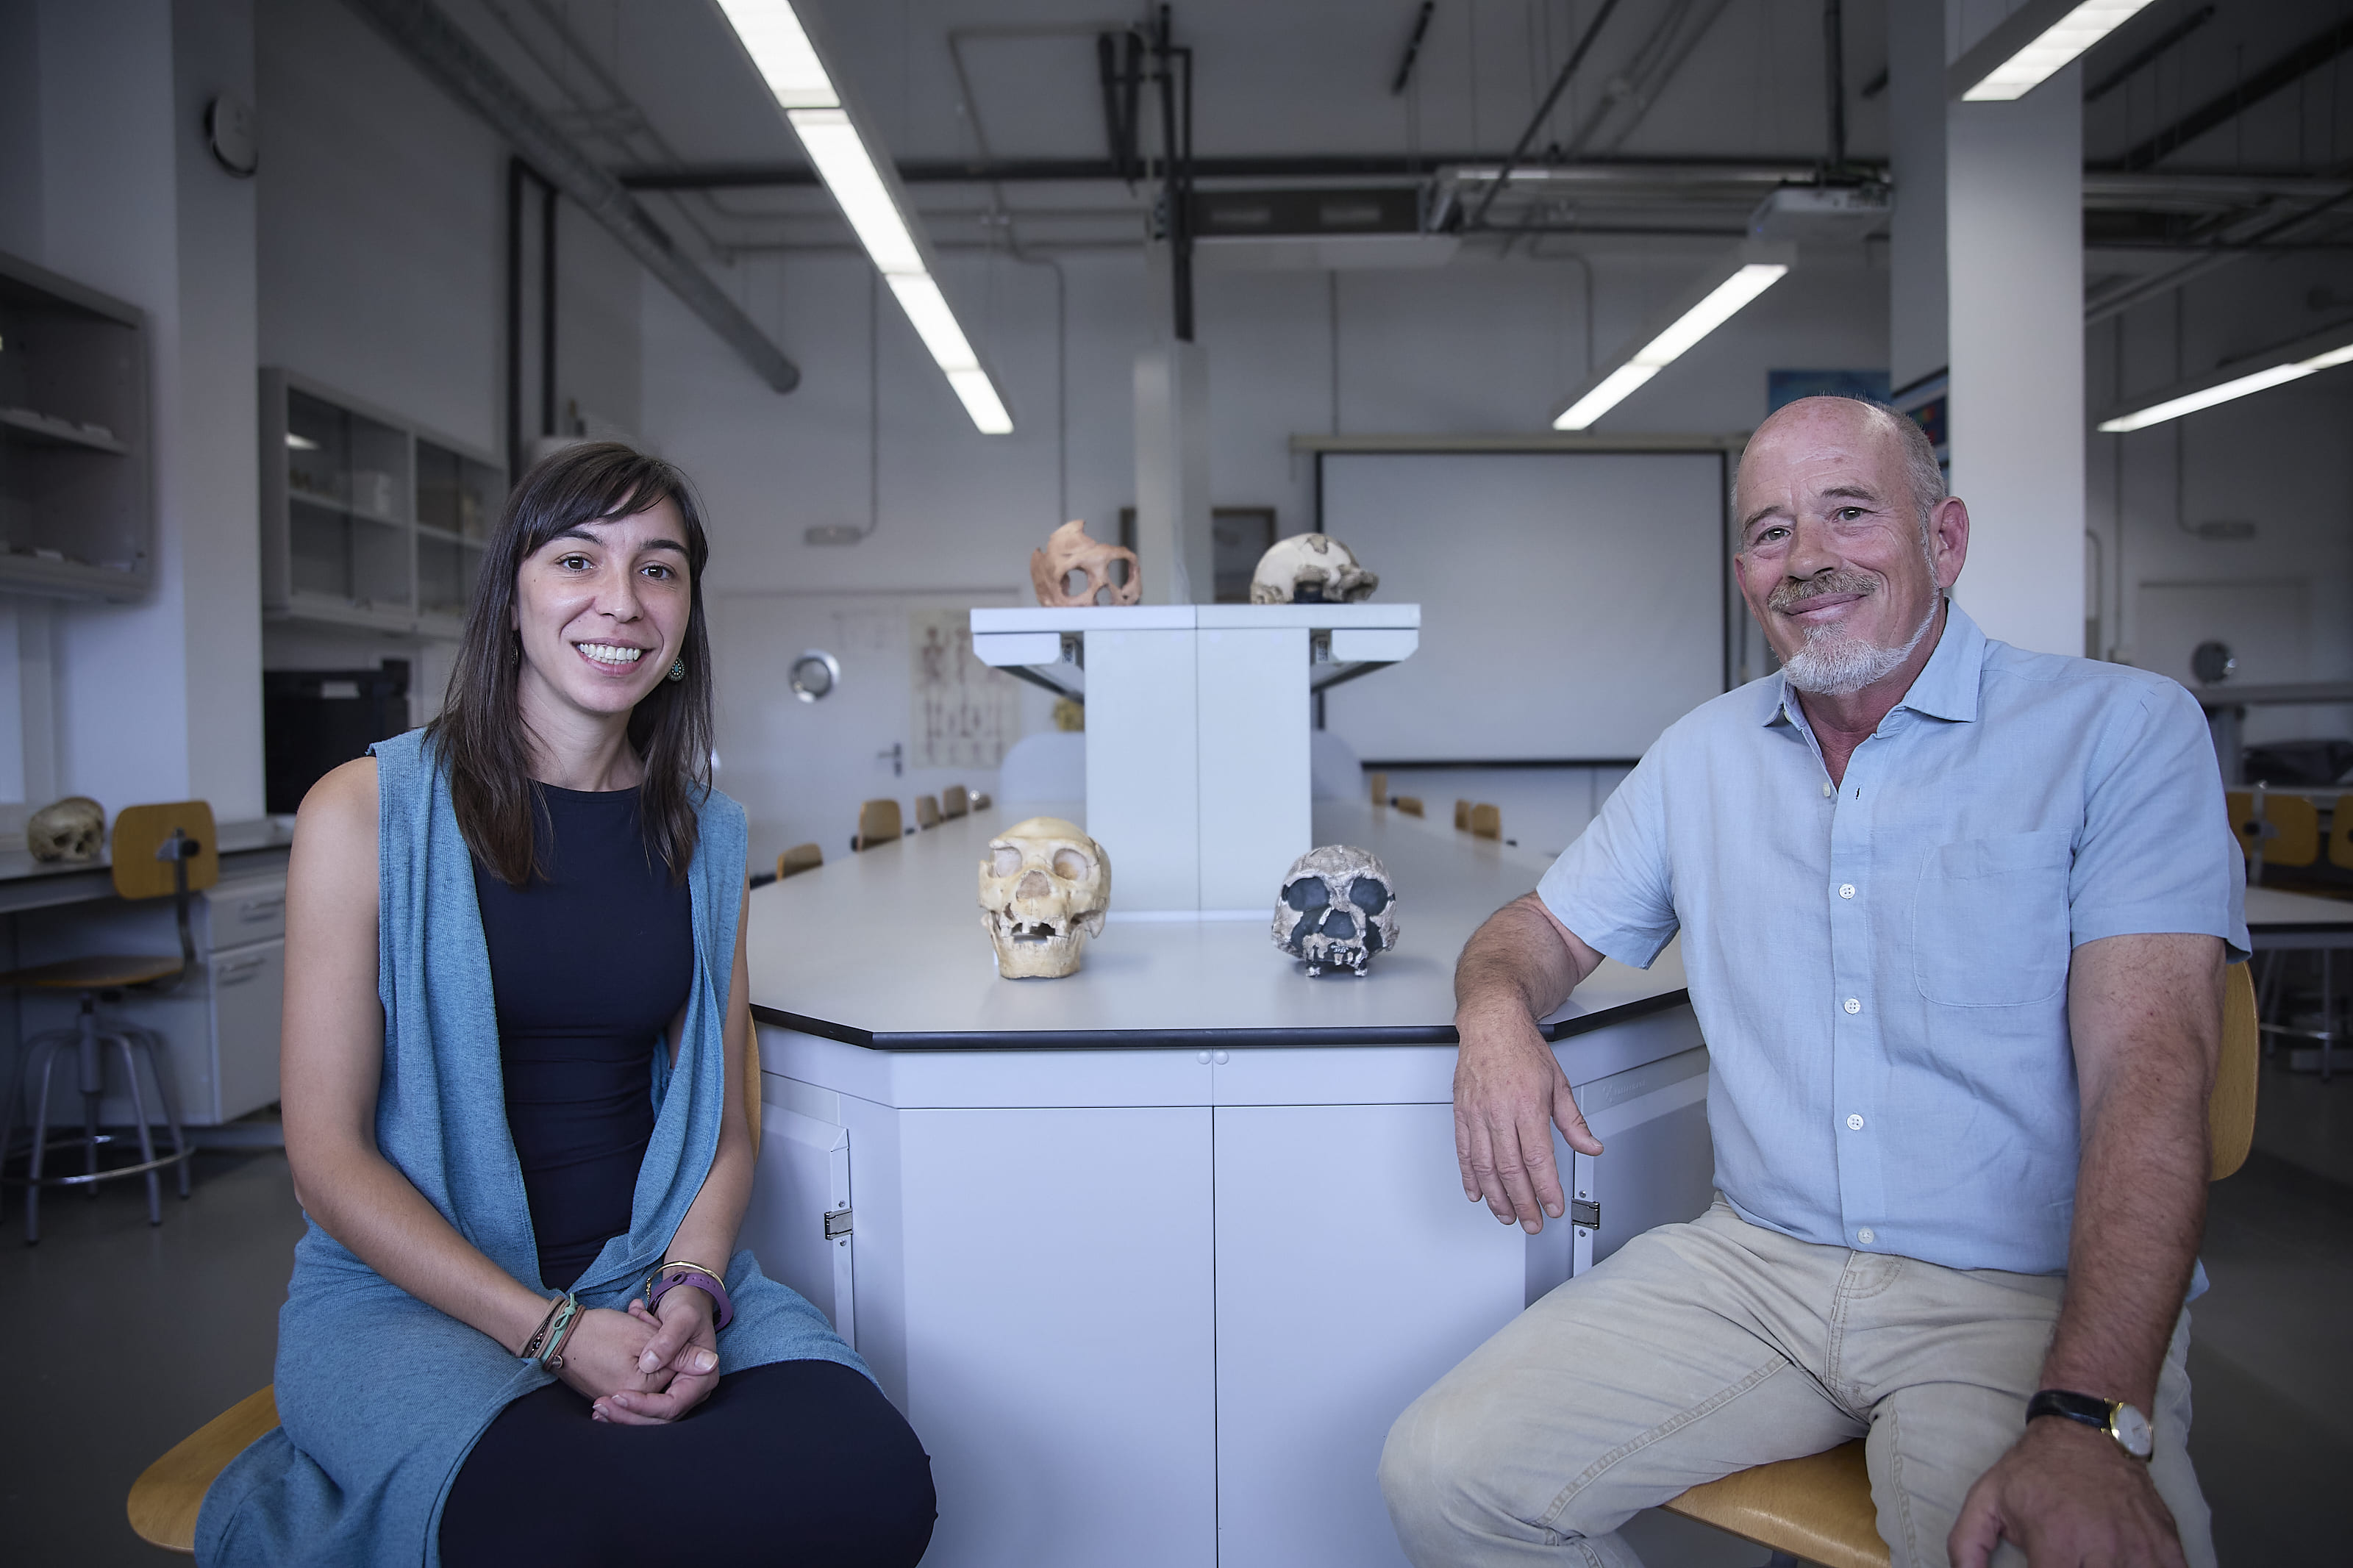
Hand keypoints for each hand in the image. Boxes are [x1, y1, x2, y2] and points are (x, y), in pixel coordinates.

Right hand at [551, 1306, 669, 1405]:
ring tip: (638, 1330)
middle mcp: (629, 1402)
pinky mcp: (608, 1391)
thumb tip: (711, 1365)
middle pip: (664, 1381)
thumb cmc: (600, 1331)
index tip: (663, 1330)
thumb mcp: (645, 1337)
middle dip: (664, 1354)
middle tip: (649, 1330)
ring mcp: (616, 1398)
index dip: (678, 1352)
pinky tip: (631, 1342)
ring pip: (649, 1379)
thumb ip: (680, 1355)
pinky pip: (633, 1381)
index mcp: (642, 1390)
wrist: (559, 1334)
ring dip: (650, 1355)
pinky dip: (638, 1360)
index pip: (678, 1377)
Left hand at [591, 1288, 720, 1424]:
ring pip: (651, 1417)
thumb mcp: (682, 1317)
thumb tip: (652, 1364)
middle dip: (629, 1416)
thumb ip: (669, 1340)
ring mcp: (678, 1390)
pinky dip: (625, 1410)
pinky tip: (603, 1410)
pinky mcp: (665, 1388)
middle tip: (601, 1407)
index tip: (618, 1394)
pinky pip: (646, 1408)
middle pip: (660, 1418)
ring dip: (623, 1416)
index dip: (645, 1404)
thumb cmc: (687, 1305)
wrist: (685, 1299)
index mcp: (704, 1377)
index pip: (673, 1404)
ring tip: (598, 1410)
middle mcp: (693, 1390)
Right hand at [1453, 999, 1601, 1232]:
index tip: (1553, 1207)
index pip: (1538, 1158)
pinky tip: (1478, 1193)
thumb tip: (1591, 1146)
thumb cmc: (1523, 1048)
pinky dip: (1470, 1176)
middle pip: (1510, 1169)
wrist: (1492, 1024)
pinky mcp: (1462, 1113)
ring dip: (1496, 1197)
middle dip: (1523, 1202)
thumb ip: (1573, 1121)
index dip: (1546, 1189)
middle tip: (1532, 1222)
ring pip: (1484, 1166)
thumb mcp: (1558, 1083)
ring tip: (1507, 1215)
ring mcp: (1477, 1113)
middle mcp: (1499, 1111)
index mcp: (1527, 1105)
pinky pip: (1464, 1151)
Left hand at [1950, 1416, 2184, 1566]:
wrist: (2089, 1431)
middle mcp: (2104, 1549)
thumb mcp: (1987, 1498)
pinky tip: (2128, 1565)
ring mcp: (2141, 1549)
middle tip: (2069, 1565)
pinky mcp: (2169, 1547)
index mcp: (2057, 1541)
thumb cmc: (2037, 1469)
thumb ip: (1967, 1545)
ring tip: (2092, 1563)